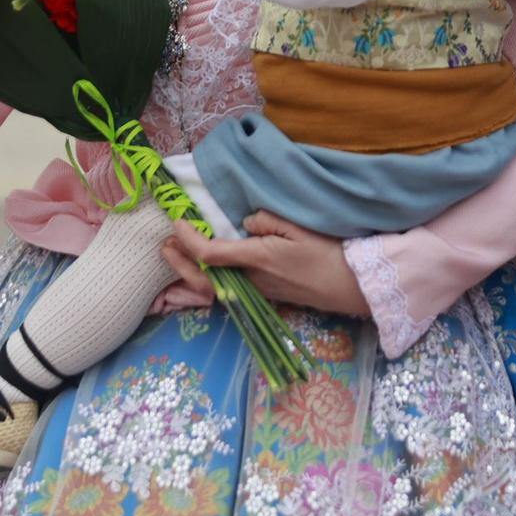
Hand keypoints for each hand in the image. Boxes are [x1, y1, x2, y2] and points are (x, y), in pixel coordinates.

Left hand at [161, 212, 371, 317]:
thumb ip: (268, 220)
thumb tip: (246, 221)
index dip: (189, 239)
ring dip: (190, 272)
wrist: (351, 286)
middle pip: (203, 280)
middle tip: (164, 244)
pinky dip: (207, 278)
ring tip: (177, 253)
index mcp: (258, 259)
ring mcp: (257, 292)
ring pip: (213, 287)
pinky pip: (227, 289)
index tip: (178, 221)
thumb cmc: (329, 253)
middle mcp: (252, 281)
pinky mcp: (265, 296)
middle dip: (179, 263)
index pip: (211, 254)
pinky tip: (203, 268)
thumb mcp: (300, 227)